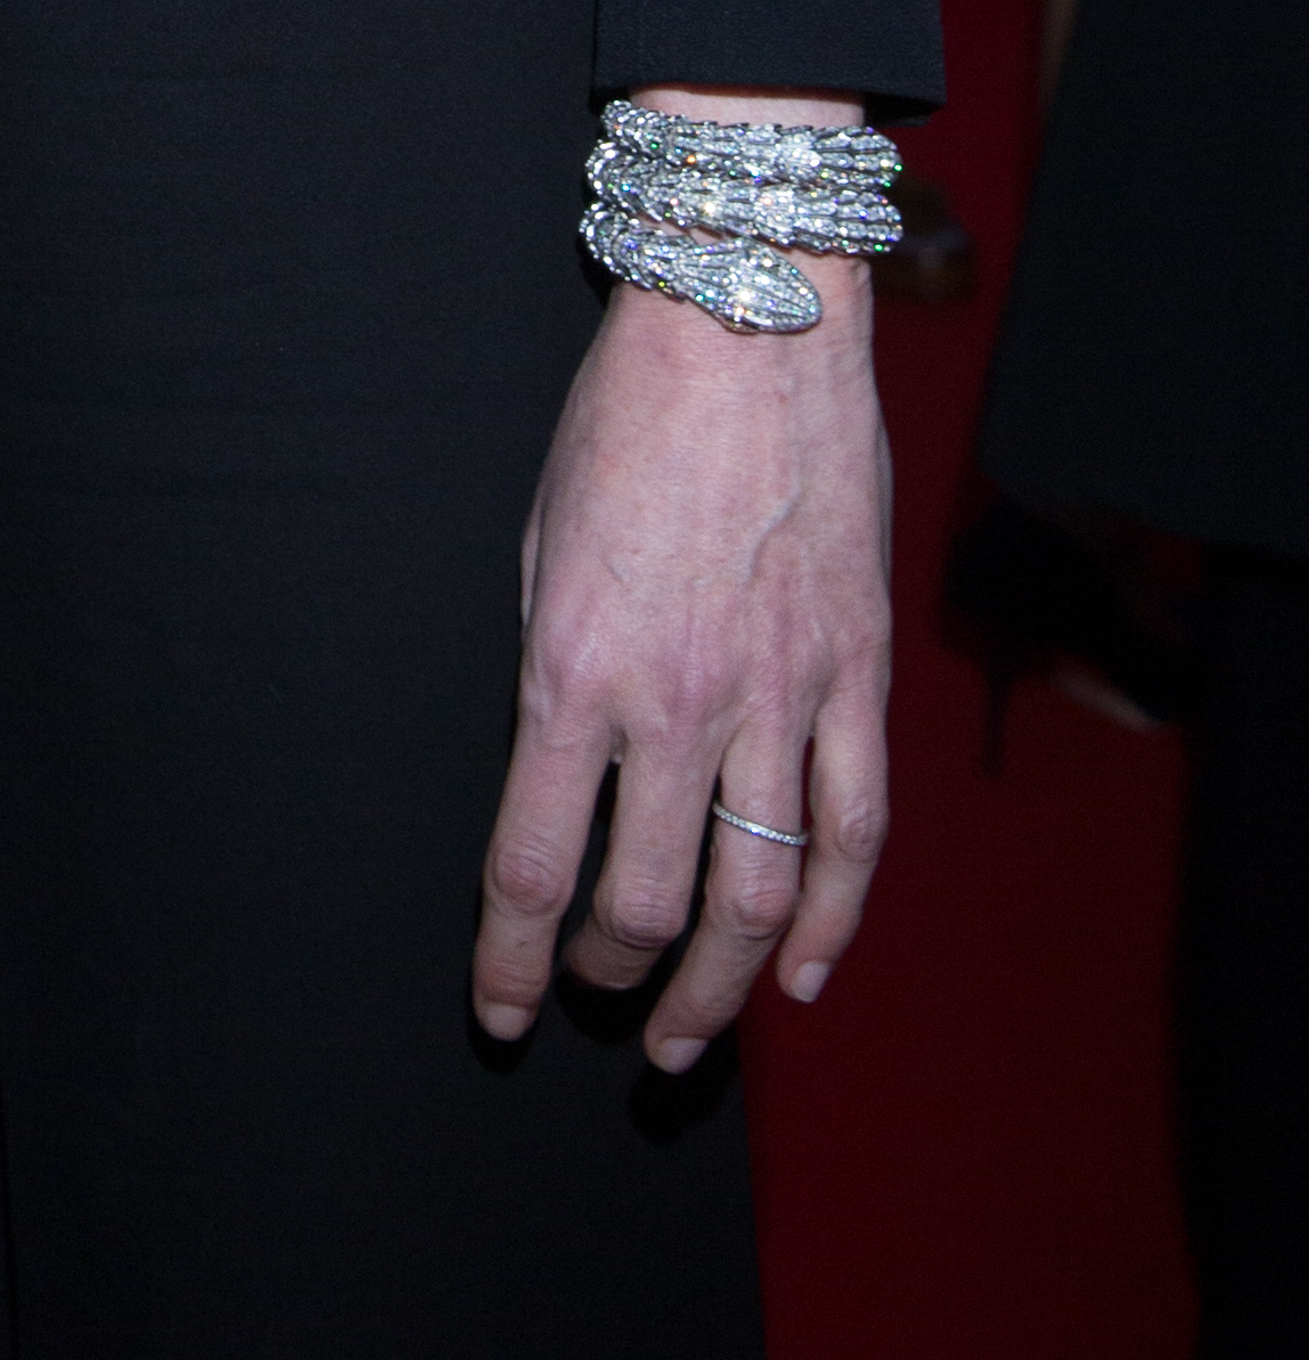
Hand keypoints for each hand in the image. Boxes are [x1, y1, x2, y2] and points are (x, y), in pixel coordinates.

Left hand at [474, 177, 890, 1069]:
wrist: (743, 324)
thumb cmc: (625, 419)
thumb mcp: (542, 543)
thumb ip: (557, 667)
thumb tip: (564, 769)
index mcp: (573, 670)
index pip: (533, 868)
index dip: (511, 963)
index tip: (502, 1011)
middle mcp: (677, 703)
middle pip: (644, 906)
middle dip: (611, 979)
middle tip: (597, 1003)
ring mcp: (779, 698)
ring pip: (755, 898)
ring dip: (718, 987)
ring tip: (687, 1036)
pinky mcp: (856, 678)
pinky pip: (854, 834)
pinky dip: (835, 923)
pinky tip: (806, 976)